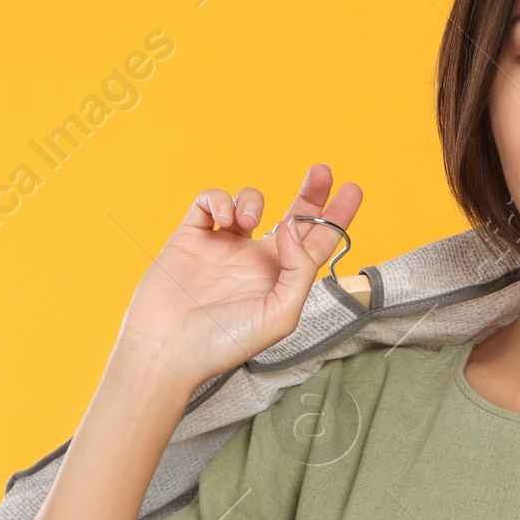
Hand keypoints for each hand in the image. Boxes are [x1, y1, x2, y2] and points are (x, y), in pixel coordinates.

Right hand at [114, 161, 361, 391]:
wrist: (168, 349)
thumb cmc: (224, 343)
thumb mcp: (279, 316)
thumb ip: (298, 272)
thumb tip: (292, 228)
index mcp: (281, 281)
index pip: (317, 243)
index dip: (336, 217)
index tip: (352, 190)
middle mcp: (255, 261)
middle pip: (292, 217)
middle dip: (310, 193)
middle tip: (322, 171)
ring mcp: (223, 247)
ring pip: (249, 203)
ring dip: (253, 201)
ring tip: (247, 222)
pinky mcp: (191, 237)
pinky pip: (208, 202)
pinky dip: (219, 200)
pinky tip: (223, 219)